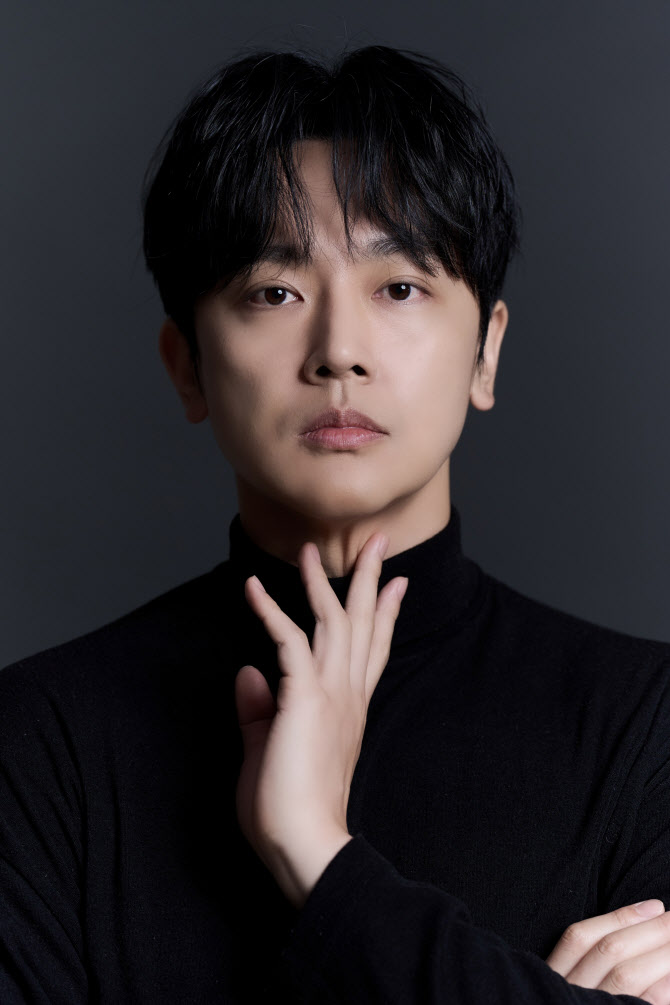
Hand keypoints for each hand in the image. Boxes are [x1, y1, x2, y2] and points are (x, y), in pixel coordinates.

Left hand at [234, 531, 407, 908]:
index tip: (396, 585)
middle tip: (380, 541)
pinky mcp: (303, 697)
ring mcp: (329, 693)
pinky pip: (287, 640)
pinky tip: (252, 587)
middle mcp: (347, 693)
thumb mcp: (273, 749)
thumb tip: (249, 674)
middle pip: (363, 623)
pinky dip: (270, 610)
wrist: (304, 843)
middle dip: (371, 578)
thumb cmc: (291, 808)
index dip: (384, 613)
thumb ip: (263, 709)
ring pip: (333, 620)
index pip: (372, 649)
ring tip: (315, 549)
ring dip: (322, 581)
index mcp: (350, 707)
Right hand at [546, 899, 669, 1001]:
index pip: (579, 937)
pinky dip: (663, 984)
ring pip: (625, 975)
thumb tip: (642, 923)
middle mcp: (568, 993)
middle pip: (607, 951)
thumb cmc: (581, 1000)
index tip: (654, 905)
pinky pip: (643, 1001)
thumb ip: (592, 965)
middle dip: (648, 930)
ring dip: (660, 953)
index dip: (619, 918)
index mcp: (553, 978)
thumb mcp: (573, 987)